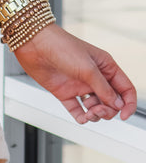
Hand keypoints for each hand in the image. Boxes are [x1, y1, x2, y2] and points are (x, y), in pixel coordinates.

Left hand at [14, 24, 136, 124]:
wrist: (34, 44)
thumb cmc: (61, 47)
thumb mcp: (88, 68)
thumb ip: (104, 88)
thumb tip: (118, 105)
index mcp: (105, 66)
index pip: (125, 88)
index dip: (128, 103)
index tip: (124, 115)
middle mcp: (94, 77)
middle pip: (111, 101)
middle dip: (108, 110)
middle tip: (98, 110)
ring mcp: (79, 85)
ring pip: (95, 108)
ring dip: (95, 114)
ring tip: (88, 113)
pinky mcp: (65, 92)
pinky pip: (77, 110)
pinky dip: (81, 117)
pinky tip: (82, 118)